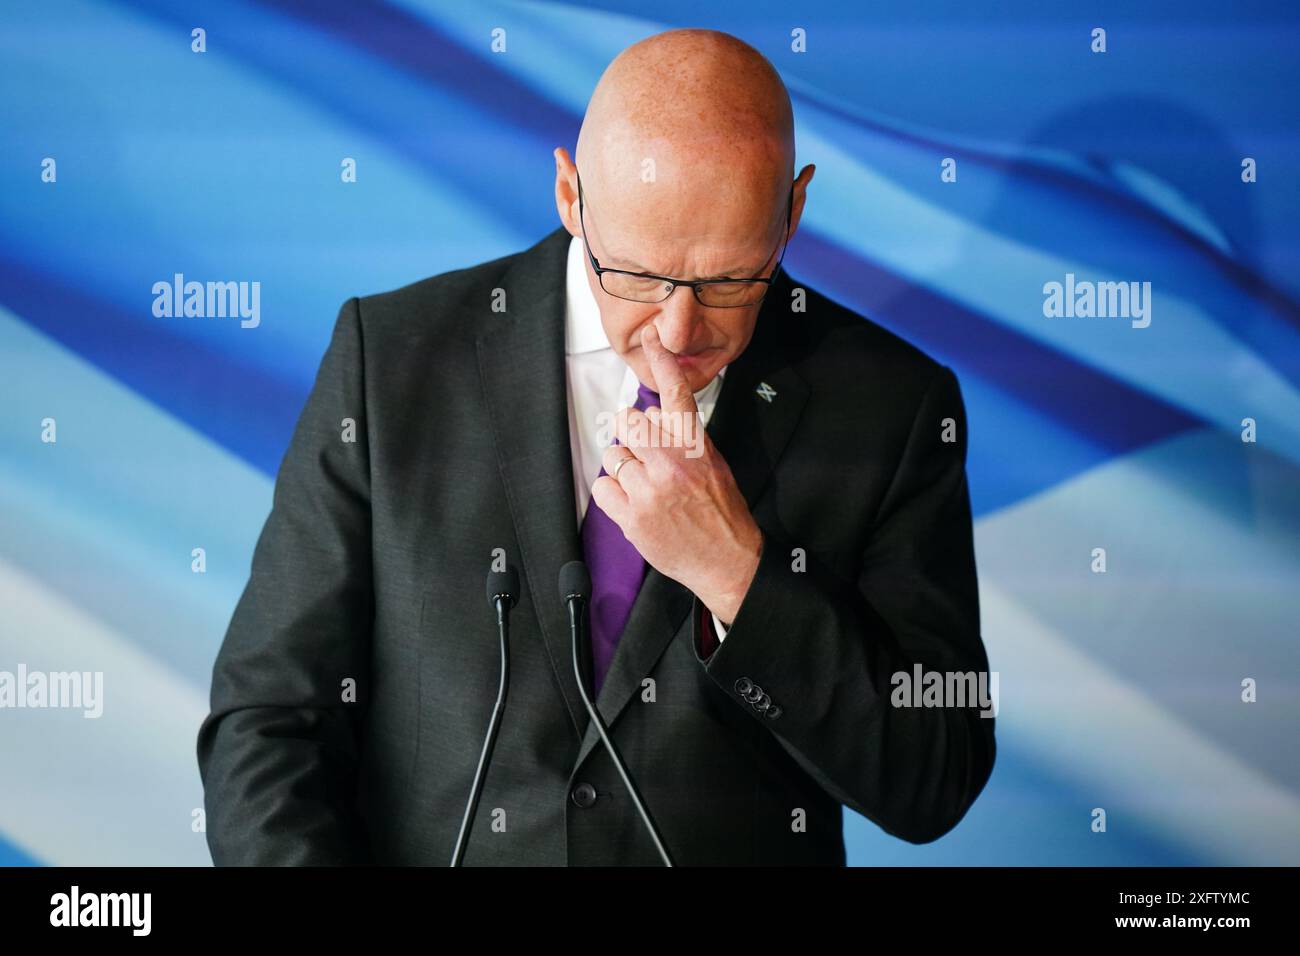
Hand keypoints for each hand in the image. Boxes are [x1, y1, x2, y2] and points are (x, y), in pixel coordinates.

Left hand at [591, 324, 762, 622]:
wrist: (728, 562)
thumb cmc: (722, 515)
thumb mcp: (715, 466)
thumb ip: (687, 440)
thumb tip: (659, 419)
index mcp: (696, 448)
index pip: (677, 395)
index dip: (663, 363)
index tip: (652, 339)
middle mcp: (672, 463)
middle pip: (629, 422)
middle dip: (631, 434)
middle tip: (642, 453)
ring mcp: (650, 491)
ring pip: (614, 455)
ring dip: (624, 468)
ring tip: (644, 487)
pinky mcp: (632, 517)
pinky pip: (603, 486)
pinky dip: (612, 493)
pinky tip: (632, 503)